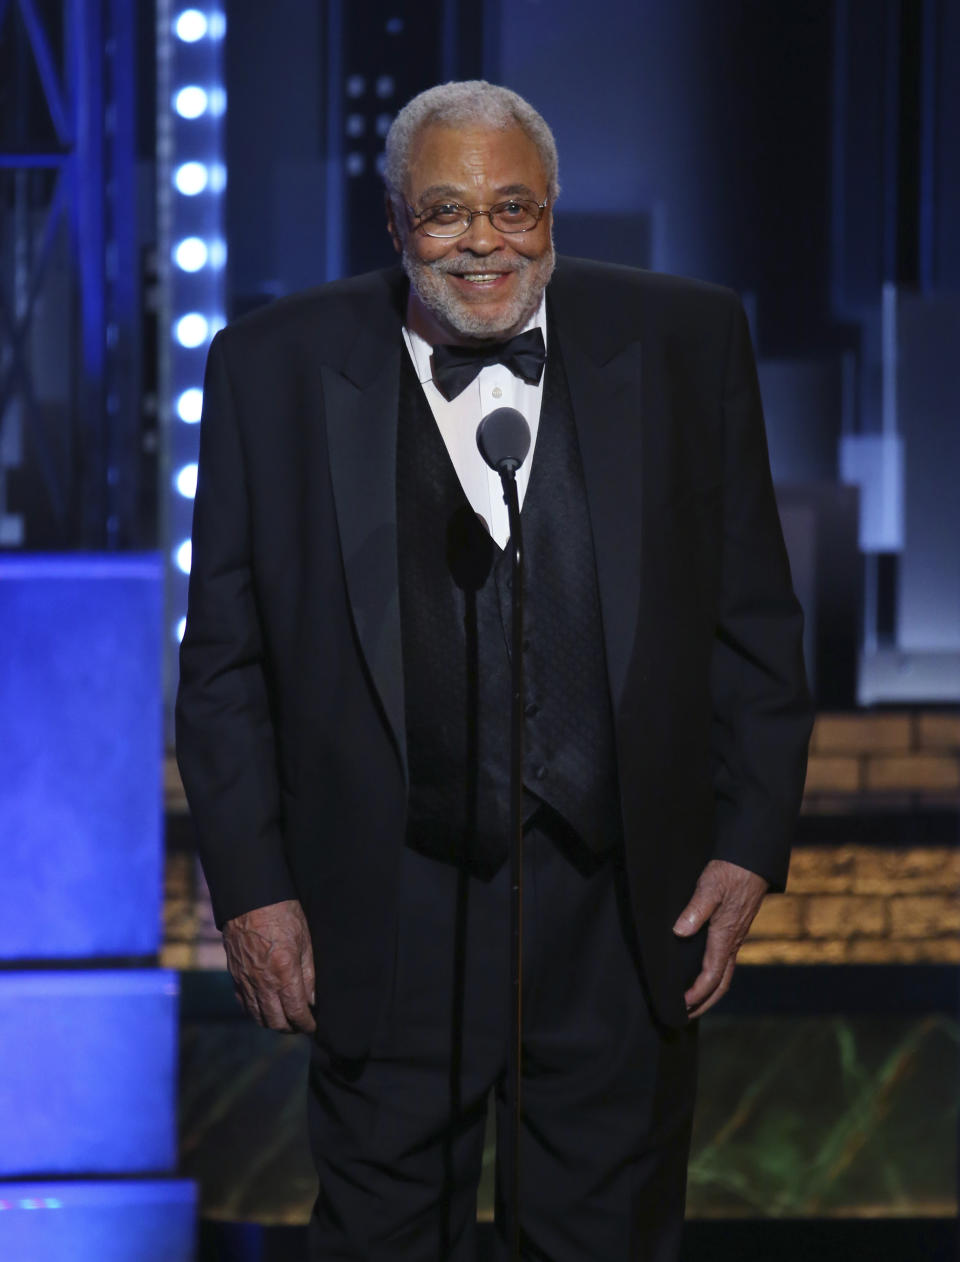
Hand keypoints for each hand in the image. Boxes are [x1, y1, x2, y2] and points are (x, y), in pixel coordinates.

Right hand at [222, 898, 316, 1033]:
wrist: (249, 900)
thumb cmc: (282, 914)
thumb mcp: (305, 940)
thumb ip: (309, 974)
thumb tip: (313, 999)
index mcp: (284, 972)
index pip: (296, 1012)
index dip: (306, 1024)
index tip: (313, 1026)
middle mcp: (263, 982)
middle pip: (276, 1021)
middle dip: (291, 1028)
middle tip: (301, 1025)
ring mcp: (246, 981)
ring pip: (258, 1017)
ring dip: (273, 1023)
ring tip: (285, 1019)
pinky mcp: (235, 976)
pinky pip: (244, 1005)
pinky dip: (256, 1013)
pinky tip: (265, 1008)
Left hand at [672, 859, 767, 1018]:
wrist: (751, 862)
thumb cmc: (729, 872)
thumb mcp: (709, 887)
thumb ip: (695, 910)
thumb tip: (680, 932)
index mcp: (725, 936)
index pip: (712, 975)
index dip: (697, 992)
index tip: (682, 1004)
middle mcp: (732, 942)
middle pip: (722, 983)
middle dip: (706, 1002)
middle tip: (687, 1015)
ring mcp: (736, 938)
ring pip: (726, 974)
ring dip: (711, 992)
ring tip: (694, 1002)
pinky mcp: (735, 930)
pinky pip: (726, 961)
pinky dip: (715, 976)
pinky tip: (705, 973)